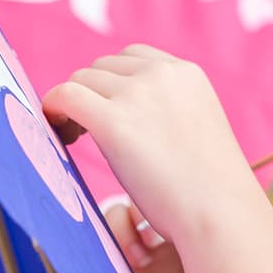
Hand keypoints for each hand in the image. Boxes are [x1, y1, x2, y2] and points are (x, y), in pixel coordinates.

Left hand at [43, 45, 260, 247]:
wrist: (220, 214)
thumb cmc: (211, 191)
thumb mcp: (198, 131)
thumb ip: (169, 113)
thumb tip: (130, 122)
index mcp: (188, 74)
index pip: (133, 58)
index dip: (114, 84)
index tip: (110, 112)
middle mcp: (163, 74)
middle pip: (103, 67)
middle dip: (93, 94)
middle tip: (87, 131)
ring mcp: (137, 94)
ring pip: (81, 80)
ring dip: (73, 105)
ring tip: (74, 138)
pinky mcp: (113, 121)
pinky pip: (64, 96)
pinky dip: (53, 109)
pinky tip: (59, 134)